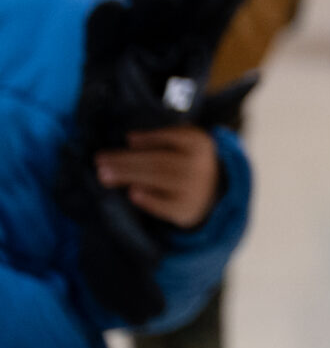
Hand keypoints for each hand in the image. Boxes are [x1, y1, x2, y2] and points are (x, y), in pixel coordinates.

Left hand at [95, 127, 220, 228]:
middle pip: (159, 161)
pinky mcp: (185, 209)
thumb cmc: (187, 162)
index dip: (150, 138)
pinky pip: (163, 205)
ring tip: (103, 175)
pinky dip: (147, 200)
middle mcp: (200, 165)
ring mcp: (194, 189)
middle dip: (127, 161)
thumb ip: (162, 138)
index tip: (126, 139)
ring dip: (128, 176)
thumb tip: (130, 139)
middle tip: (100, 161)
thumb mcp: (184, 144)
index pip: (173, 137)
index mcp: (199, 144)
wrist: (210, 193)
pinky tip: (130, 193)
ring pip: (157, 180)